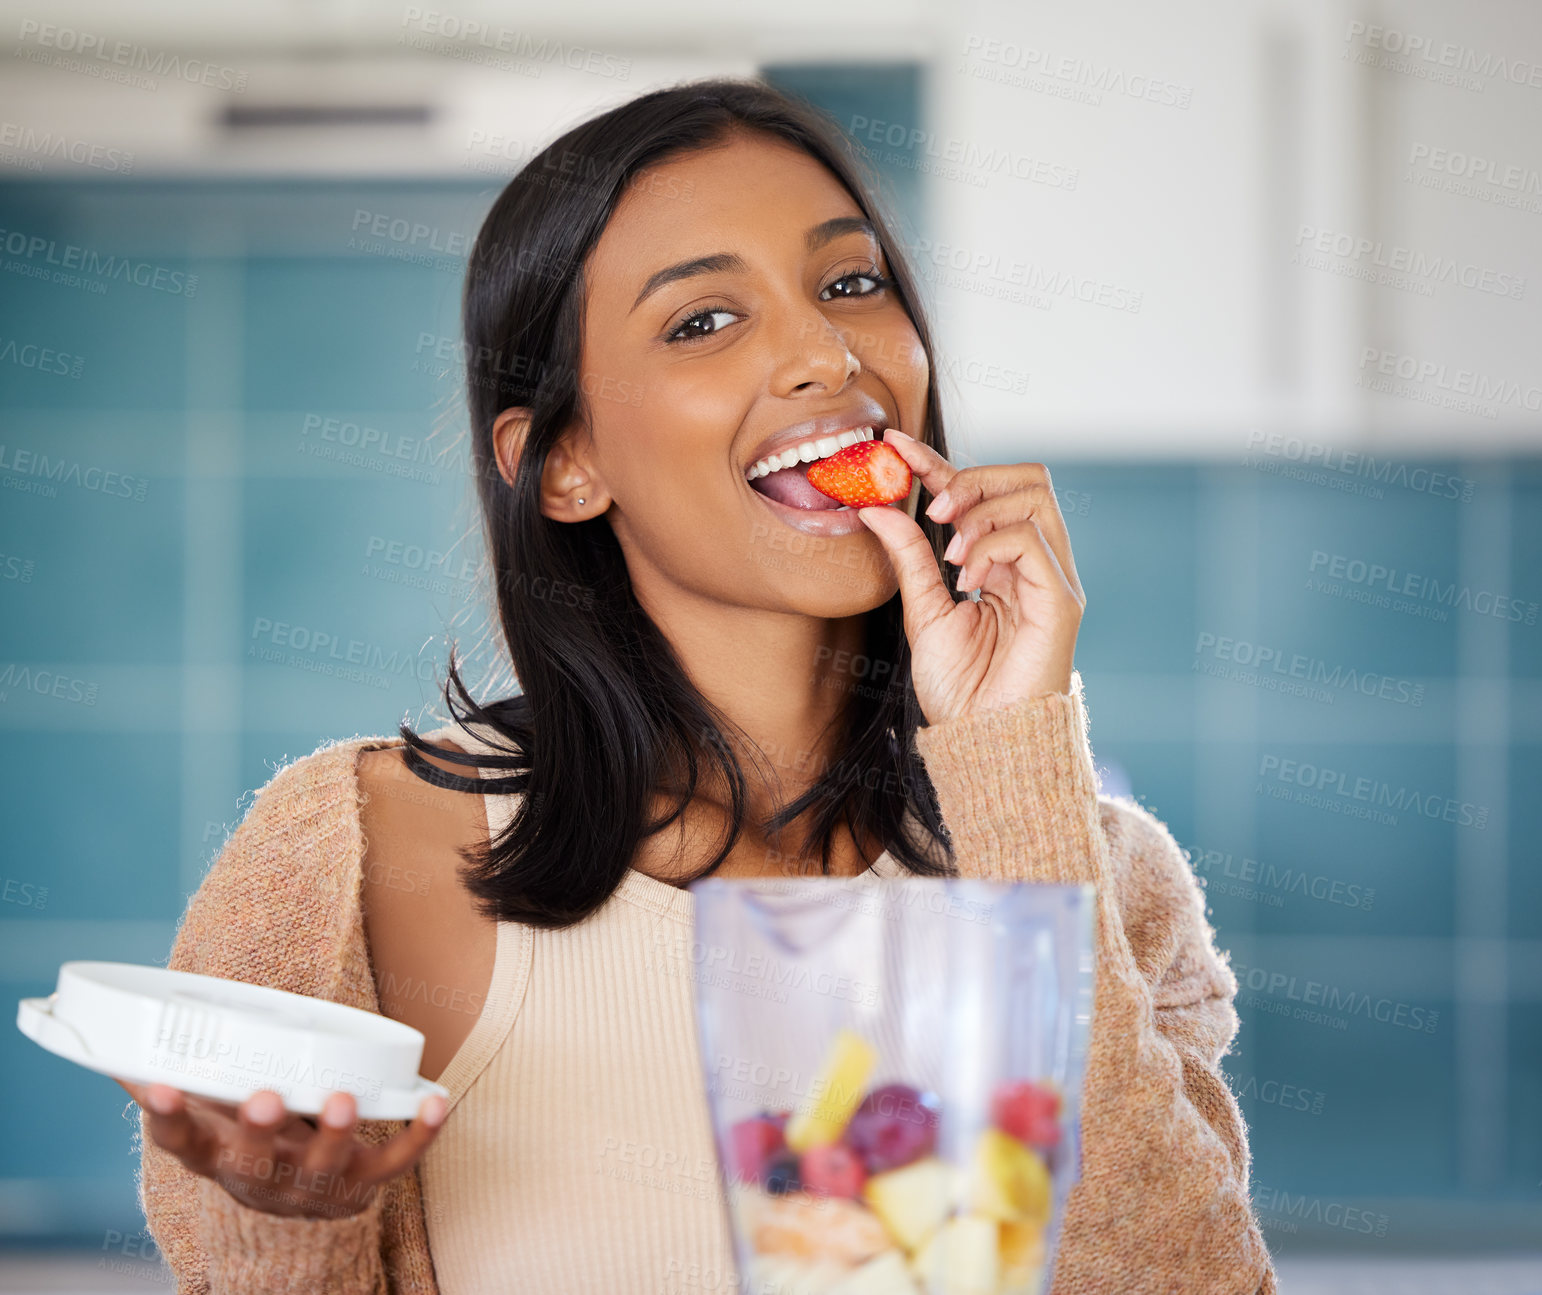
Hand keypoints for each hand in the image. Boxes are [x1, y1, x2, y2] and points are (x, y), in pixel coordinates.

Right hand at [117, 1077, 446, 1219]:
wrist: (300, 1210)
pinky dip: (419, 1134)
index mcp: (218, 1157)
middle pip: (255, 1163)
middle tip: (265, 1099)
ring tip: (344, 1101)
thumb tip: (112, 1048)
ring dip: (336, 1134)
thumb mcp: (207, 1122)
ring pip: (325, 1166)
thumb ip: (170, 1085)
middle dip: (260, 1131)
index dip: (169, 1120)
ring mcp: (316, 1184)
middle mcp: (263, 1177)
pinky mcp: (365, 1183)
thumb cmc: (249, 1142)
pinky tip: (436, 1101)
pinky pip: (396, 1161)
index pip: (183, 1143)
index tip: (161, 1088)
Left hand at [856, 429, 1085, 724]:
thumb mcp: (921, 611)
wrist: (982, 741)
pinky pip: (1034, 540)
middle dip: (975, 477)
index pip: (979, 491)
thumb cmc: (960, 688)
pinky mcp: (1060, 600)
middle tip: (937, 509)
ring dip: (983, 511)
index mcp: (1004, 562)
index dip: (937, 461)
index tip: (892, 445)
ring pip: (1035, 497)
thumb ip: (907, 557)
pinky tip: (967, 577)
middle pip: (1026, 476)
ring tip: (951, 552)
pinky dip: (993, 545)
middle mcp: (1036, 562)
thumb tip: (875, 506)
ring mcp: (1053, 578)